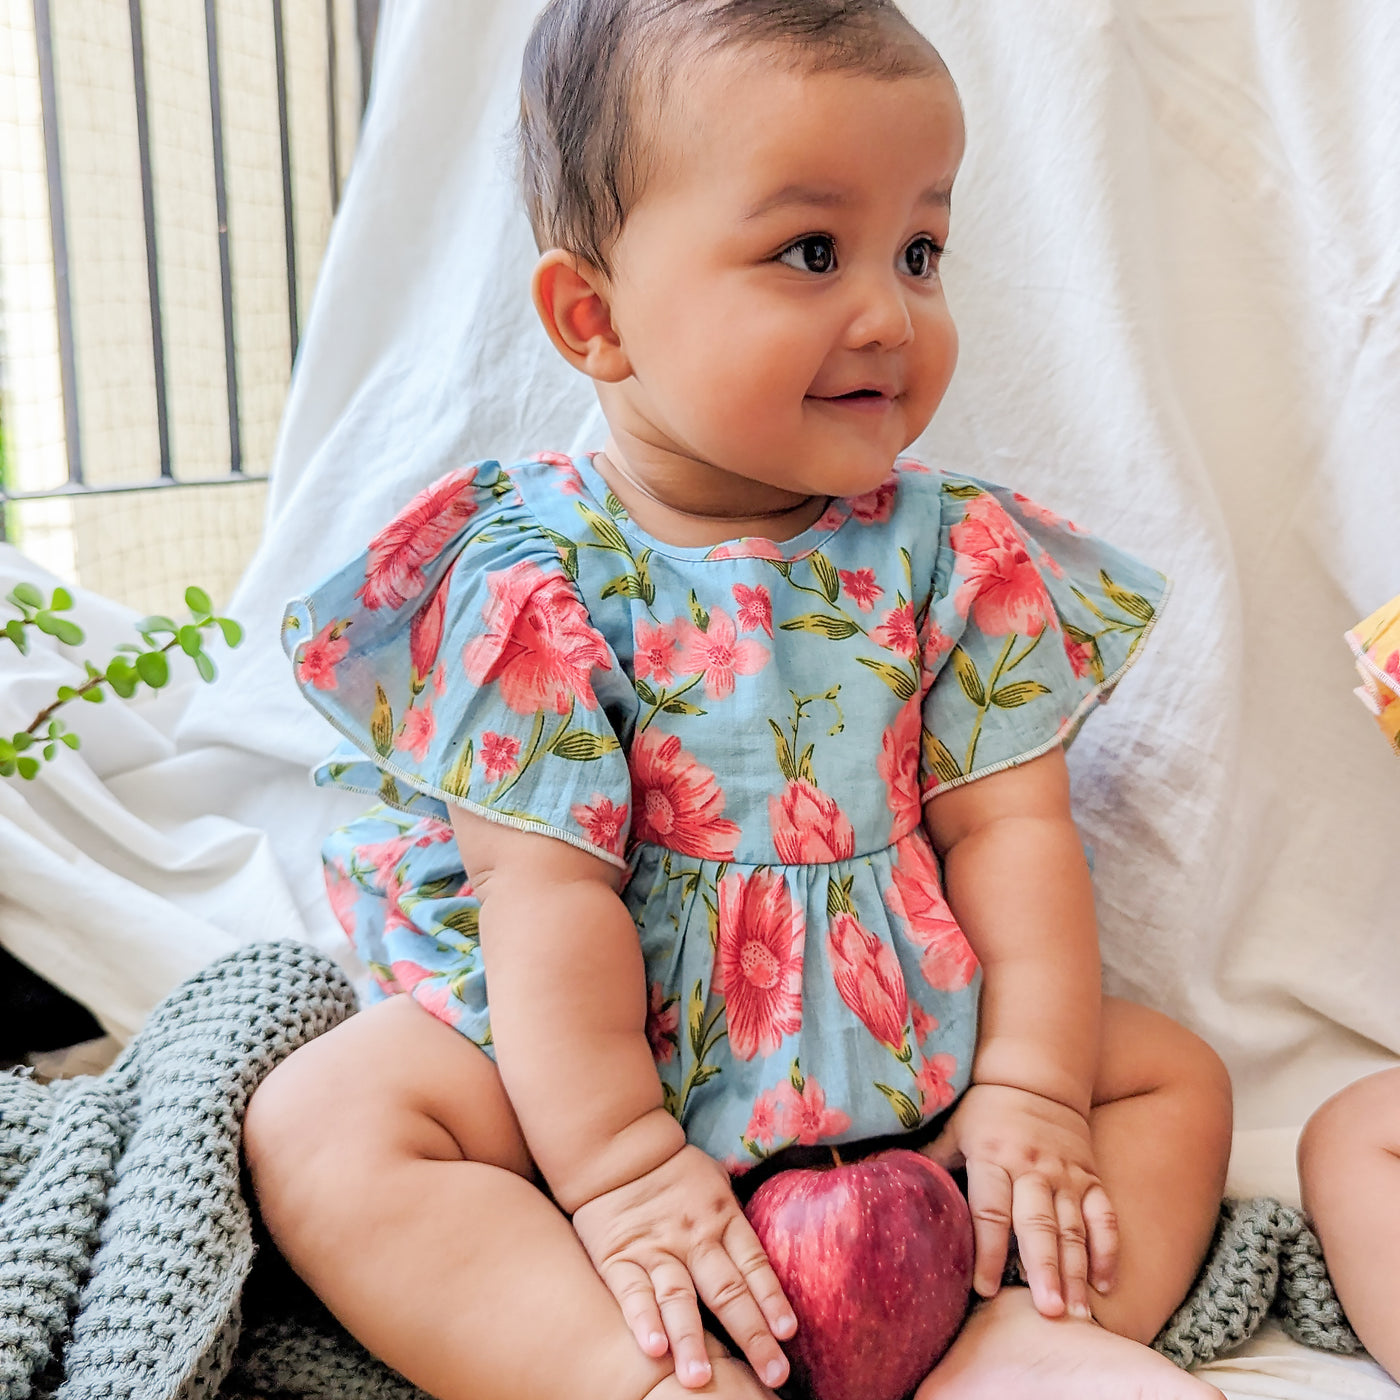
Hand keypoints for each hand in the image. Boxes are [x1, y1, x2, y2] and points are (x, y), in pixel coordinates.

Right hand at [570, 1144, 796, 1389]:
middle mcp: (694, 1237)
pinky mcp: (619, 1257)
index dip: (772, 1299)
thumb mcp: (715, 1182)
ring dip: (691, 1339)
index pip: (754, 1264)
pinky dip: (642, 1320)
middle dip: (751, 1335)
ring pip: (678, 1298)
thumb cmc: (675, 1171)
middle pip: (726, 1291)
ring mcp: (656, 1249)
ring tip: (700, 1378)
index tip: (787, 1334)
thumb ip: (736, 1219)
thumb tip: (765, 1253)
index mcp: (722, 1217)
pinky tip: (654, 1348)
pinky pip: (632, 1292)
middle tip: (772, 1373)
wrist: (617, 1150)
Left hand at [921, 1083, 1117, 1319]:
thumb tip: (877, 1178)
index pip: (989, 1209)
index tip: (984, 1289)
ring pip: (1074, 1227)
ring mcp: (1065, 1176)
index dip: (987, 1249)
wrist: (1036, 1078)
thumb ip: (930, 1161)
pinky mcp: (1090, 1178)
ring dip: (1076, 1271)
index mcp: (993, 1157)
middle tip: (1048, 1313)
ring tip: (1077, 1313)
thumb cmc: (985, 1111)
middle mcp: (1032, 1169)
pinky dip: (1107, 1249)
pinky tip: (1105, 1284)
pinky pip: (1104, 1216)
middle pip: (1038, 1224)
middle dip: (1044, 1270)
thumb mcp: (954, 1129)